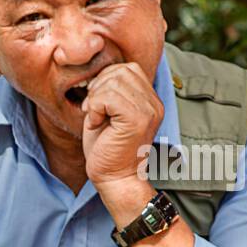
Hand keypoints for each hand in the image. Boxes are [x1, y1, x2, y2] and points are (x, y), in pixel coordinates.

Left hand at [81, 62, 163, 186]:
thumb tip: (99, 72)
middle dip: (98, 87)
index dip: (106, 79)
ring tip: (95, 118)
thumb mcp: (107, 113)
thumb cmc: (106, 148)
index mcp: (150, 99)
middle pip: (120, 71)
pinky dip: (95, 109)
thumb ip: (110, 91)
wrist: (114, 178)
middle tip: (93, 111)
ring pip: (113, 82)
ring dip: (95, 99)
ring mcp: (148, 110)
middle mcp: (154, 103)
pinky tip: (96, 124)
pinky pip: (108, 97)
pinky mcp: (137, 120)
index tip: (96, 103)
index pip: (129, 68)